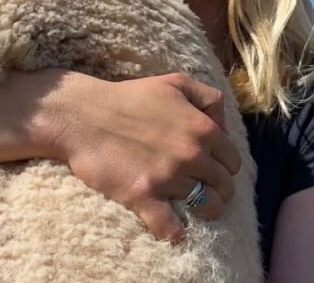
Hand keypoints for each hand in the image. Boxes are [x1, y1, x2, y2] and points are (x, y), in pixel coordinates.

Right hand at [55, 72, 240, 242]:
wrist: (81, 115)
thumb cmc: (128, 97)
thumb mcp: (175, 83)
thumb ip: (208, 98)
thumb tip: (224, 126)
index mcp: (203, 129)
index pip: (233, 161)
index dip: (224, 166)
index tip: (212, 169)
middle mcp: (191, 154)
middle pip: (225, 187)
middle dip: (218, 190)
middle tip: (204, 189)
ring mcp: (168, 177)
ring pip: (207, 208)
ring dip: (204, 211)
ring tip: (193, 208)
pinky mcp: (143, 196)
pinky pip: (171, 228)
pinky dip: (174, 232)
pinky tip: (172, 227)